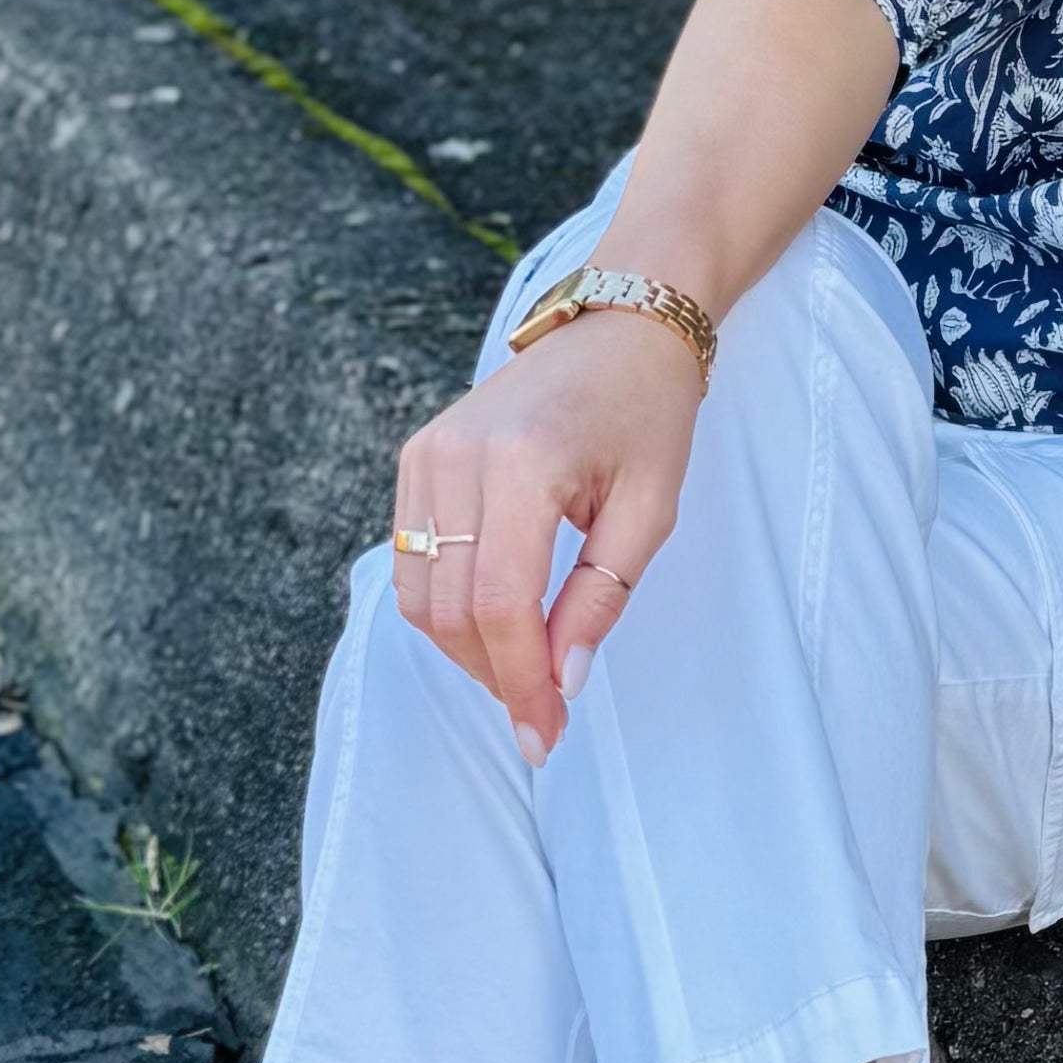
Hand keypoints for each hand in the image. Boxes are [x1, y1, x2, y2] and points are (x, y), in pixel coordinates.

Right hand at [389, 311, 701, 758]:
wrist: (617, 328)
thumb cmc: (647, 413)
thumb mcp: (650, 510)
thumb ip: (601, 597)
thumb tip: (565, 681)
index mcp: (521, 463)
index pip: (502, 602)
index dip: (522, 681)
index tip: (547, 734)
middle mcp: (456, 457)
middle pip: (450, 607)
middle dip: (495, 675)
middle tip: (543, 714)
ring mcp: (426, 454)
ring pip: (419, 593)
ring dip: (468, 649)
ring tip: (526, 670)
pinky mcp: (416, 457)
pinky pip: (412, 560)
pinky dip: (448, 607)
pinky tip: (499, 623)